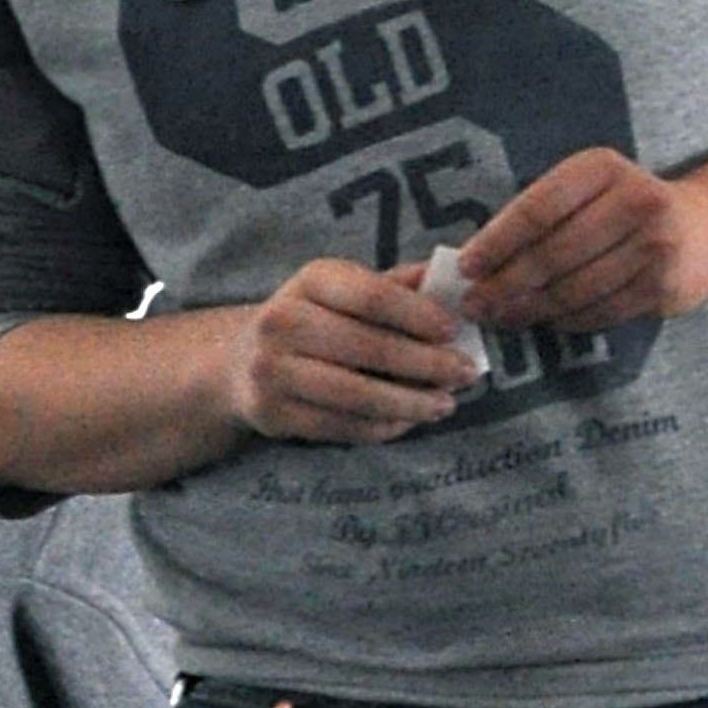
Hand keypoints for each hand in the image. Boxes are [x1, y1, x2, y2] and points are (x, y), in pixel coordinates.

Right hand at [221, 257, 476, 444]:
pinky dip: (384, 427)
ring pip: (356, 394)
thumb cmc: (318, 320)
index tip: (455, 331)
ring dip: (411, 403)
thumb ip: (399, 286)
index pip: (372, 296)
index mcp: (310, 281)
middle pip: (369, 347)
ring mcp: (272, 370)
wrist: (239, 361)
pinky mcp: (272, 413)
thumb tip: (455, 280)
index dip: (419, 315)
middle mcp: (282, 321)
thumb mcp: (349, 290)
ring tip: (447, 404)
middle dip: (428, 364)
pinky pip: (341, 426)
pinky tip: (410, 421)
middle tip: (468, 373)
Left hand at [453, 146, 707, 331]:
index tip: (466, 266)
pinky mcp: (665, 287)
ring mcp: (655, 247)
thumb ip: (545, 212)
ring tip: (501, 317)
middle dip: (506, 284)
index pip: (538, 208)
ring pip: (575, 289)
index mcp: (604, 168)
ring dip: (531, 309)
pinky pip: (601, 311)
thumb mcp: (592, 187)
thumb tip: (481, 257)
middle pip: (554, 253)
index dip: (497, 241)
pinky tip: (545, 321)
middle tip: (474, 304)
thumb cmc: (628, 207)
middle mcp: (636, 202)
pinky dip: (567, 321)